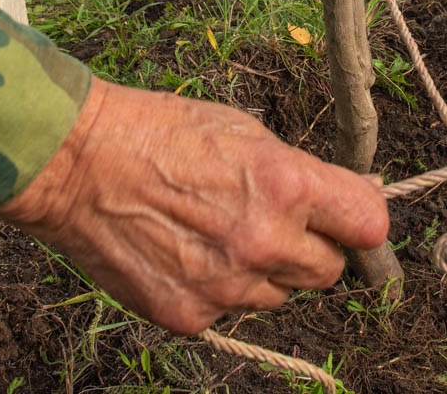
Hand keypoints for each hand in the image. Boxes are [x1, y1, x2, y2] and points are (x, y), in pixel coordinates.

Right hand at [0, 78, 389, 334]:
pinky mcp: (190, 315)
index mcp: (286, 184)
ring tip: (216, 233)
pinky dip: (217, 290)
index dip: (362, 222)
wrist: (77, 164)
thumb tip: (350, 198)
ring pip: (279, 295)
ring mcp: (226, 286)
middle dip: (311, 249)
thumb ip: (299, 171)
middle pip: (328, 271)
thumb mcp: (242, 130)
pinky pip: (230, 313)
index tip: (351, 219)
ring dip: (264, 272)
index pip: (369, 225)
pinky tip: (185, 253)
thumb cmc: (160, 132)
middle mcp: (264, 241)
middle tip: (275, 223)